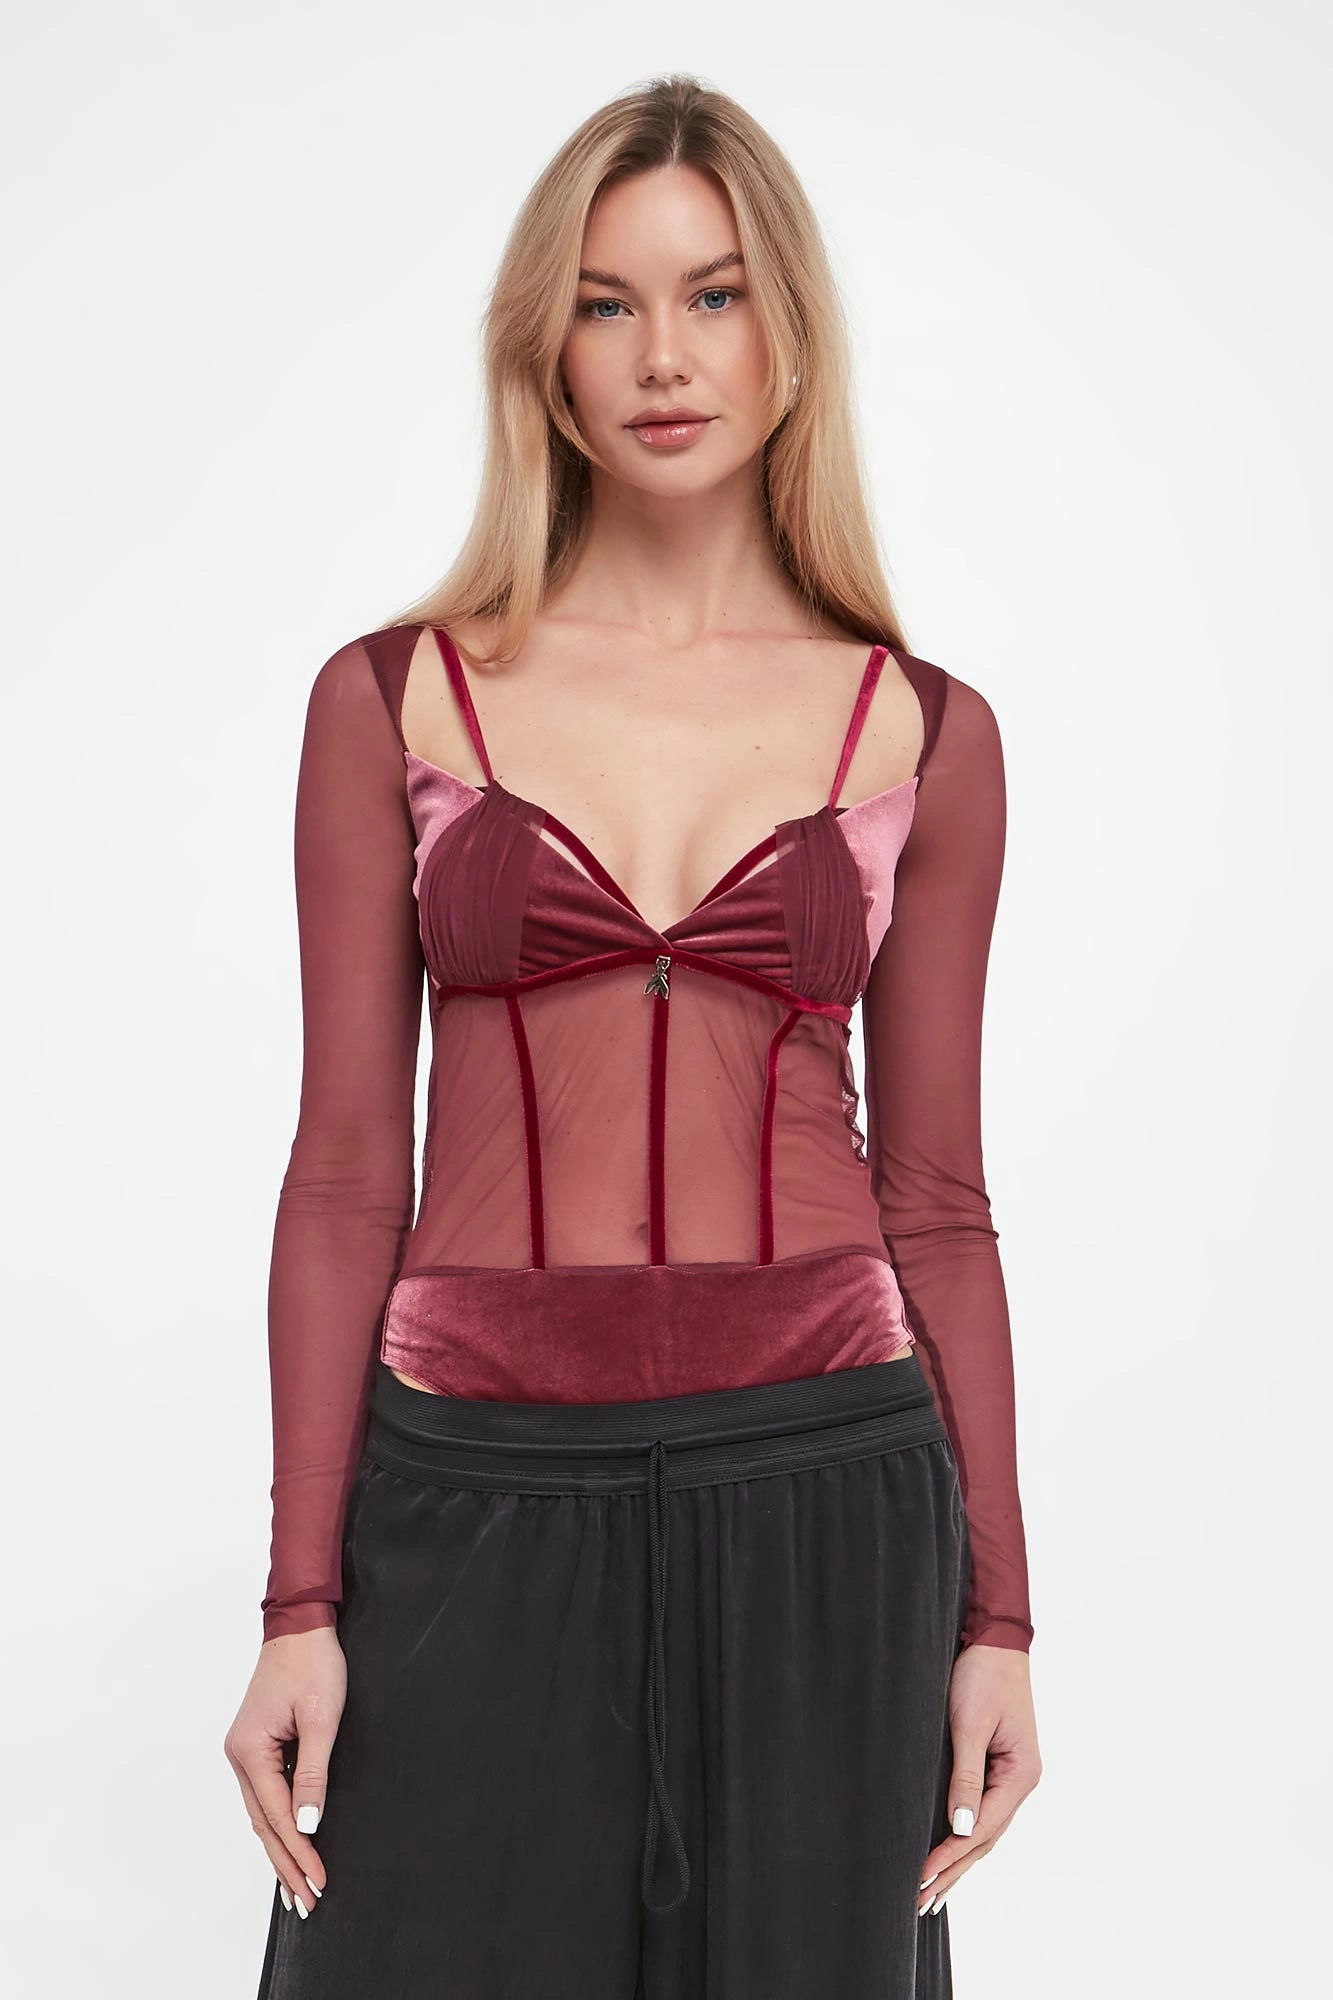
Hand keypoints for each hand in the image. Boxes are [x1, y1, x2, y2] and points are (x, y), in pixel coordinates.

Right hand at [223, 1626, 347, 1917]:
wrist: (300, 1625)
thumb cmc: (312, 1663)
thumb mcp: (322, 1718)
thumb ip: (314, 1773)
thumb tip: (308, 1824)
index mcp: (250, 1750)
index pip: (277, 1816)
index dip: (299, 1852)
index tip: (318, 1882)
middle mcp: (240, 1755)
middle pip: (263, 1824)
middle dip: (285, 1864)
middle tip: (306, 1902)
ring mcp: (245, 1751)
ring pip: (262, 1813)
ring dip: (281, 1849)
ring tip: (298, 1887)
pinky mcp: (257, 1745)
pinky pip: (266, 1794)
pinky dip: (278, 1823)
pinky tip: (289, 1843)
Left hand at [917, 1643, 1041, 1916]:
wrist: (995, 1640)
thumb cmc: (983, 1675)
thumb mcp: (971, 1724)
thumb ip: (966, 1775)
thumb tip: (959, 1828)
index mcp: (1020, 1775)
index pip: (981, 1829)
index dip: (950, 1856)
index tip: (920, 1877)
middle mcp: (1021, 1782)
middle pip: (984, 1839)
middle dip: (952, 1871)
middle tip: (920, 1903)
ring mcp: (1012, 1776)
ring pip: (984, 1831)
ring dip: (958, 1862)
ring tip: (933, 1894)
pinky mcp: (999, 1767)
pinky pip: (982, 1813)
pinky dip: (964, 1838)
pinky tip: (951, 1854)